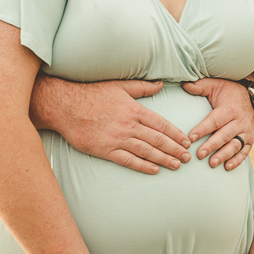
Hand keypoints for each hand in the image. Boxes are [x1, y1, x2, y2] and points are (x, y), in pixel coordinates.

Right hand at [31, 76, 190, 173]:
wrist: (65, 106)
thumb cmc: (91, 93)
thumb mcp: (119, 85)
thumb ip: (142, 87)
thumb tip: (160, 84)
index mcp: (134, 109)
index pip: (161, 124)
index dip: (175, 134)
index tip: (186, 141)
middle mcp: (128, 125)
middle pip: (157, 139)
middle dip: (174, 149)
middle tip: (187, 157)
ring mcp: (117, 138)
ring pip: (146, 151)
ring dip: (164, 159)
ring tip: (177, 165)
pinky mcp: (105, 150)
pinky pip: (128, 160)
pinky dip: (143, 165)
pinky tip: (154, 170)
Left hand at [182, 78, 253, 169]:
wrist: (252, 97)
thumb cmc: (228, 92)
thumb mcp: (215, 85)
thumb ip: (200, 86)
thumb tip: (185, 84)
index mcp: (229, 108)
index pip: (215, 120)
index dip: (203, 129)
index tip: (191, 137)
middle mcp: (239, 121)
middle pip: (225, 135)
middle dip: (212, 145)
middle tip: (199, 154)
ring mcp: (246, 131)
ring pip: (235, 145)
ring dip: (224, 155)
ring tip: (212, 163)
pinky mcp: (250, 139)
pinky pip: (244, 151)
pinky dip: (237, 160)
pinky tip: (227, 167)